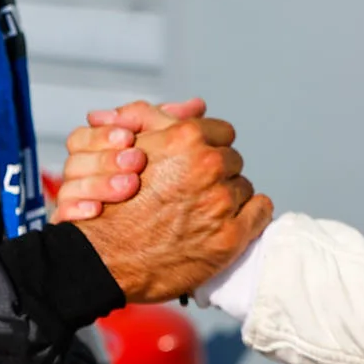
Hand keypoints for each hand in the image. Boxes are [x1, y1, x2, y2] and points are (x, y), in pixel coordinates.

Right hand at [71, 105, 270, 303]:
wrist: (103, 258)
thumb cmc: (113, 203)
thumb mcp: (127, 146)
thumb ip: (156, 117)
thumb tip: (196, 104)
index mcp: (187, 139)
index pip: (221, 132)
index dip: (208, 148)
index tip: (196, 165)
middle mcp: (208, 166)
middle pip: (232, 161)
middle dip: (217, 173)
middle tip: (193, 192)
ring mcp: (221, 202)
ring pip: (243, 188)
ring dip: (227, 197)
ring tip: (200, 212)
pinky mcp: (230, 237)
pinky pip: (260, 213)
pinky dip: (250, 216)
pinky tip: (227, 222)